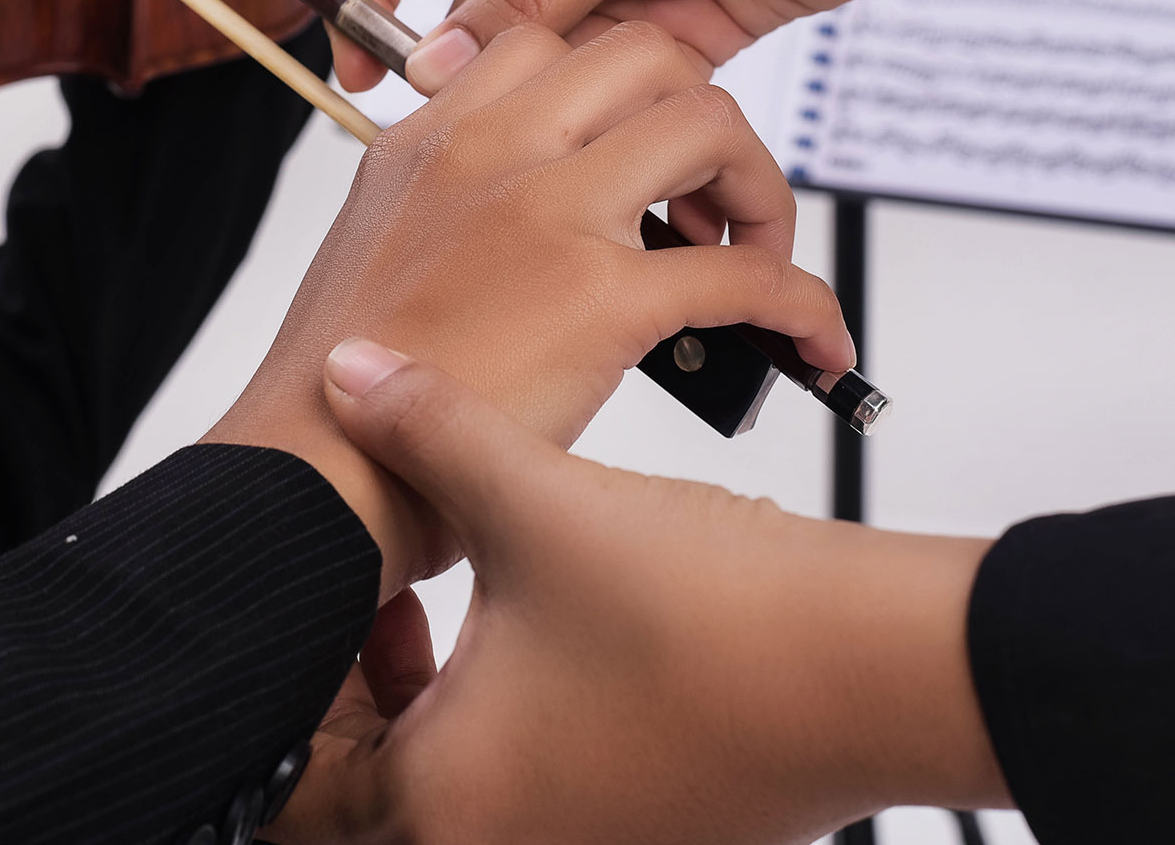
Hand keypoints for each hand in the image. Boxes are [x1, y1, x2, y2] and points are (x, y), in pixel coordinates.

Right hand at [206, 21, 851, 588]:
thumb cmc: (339, 398)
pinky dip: (802, 303)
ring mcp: (547, 212)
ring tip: (753, 257)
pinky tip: (811, 343)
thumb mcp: (374, 250)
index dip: (620, 87)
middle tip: (711, 202)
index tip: (642, 152)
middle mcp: (491, 149)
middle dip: (705, 118)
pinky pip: (747, 275)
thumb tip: (516, 224)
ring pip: (710, 124)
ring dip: (759, 188)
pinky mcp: (599, 299)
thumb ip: (444, 205)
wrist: (312, 477)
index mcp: (432, 138)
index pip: (550, 43)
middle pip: (647, 55)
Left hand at [275, 345, 1010, 843]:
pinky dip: (519, 709)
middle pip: (368, 781)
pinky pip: (535, 778)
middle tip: (398, 592)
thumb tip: (352, 376)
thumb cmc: (714, 620)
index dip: (303, 679)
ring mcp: (580, 840)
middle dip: (369, 683)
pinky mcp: (643, 821)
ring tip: (479, 587)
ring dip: (442, 692)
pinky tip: (560, 615)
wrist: (881, 668)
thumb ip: (427, 429)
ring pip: (455, 777)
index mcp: (443, 799)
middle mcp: (503, 841)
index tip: (336, 603)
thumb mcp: (537, 500)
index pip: (293, 782)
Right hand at [329, 0, 1174, 93]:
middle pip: (477, 14)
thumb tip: (437, 67)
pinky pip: (624, 92)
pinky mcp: (680, 27)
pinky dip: (620, 134)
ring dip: (551, 119)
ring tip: (542, 173)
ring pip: (554, 68)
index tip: (357, 63)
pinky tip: (615, 171)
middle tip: (462, 148)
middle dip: (468, 81)